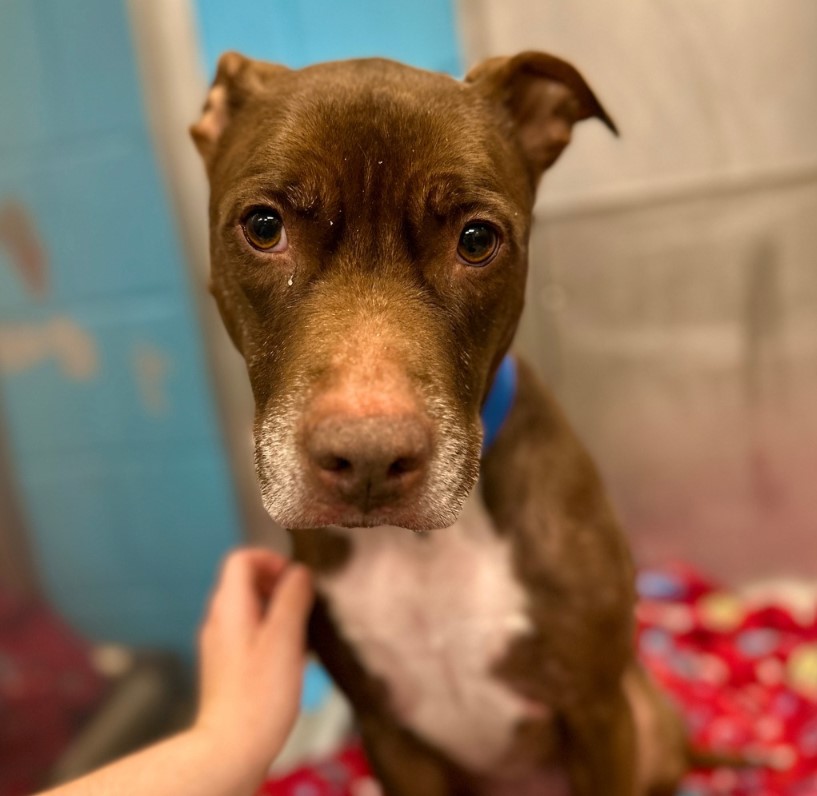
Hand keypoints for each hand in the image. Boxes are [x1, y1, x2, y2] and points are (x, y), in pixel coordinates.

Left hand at [194, 548, 313, 785]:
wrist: (231, 750)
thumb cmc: (259, 696)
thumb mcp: (285, 638)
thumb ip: (292, 598)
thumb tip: (300, 572)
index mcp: (230, 607)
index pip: (242, 559)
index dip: (271, 560)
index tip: (296, 580)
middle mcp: (220, 621)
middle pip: (246, 582)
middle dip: (279, 585)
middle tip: (304, 606)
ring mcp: (222, 645)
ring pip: (251, 610)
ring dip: (279, 612)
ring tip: (303, 633)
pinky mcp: (228, 668)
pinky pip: (251, 635)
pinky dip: (273, 635)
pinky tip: (293, 659)